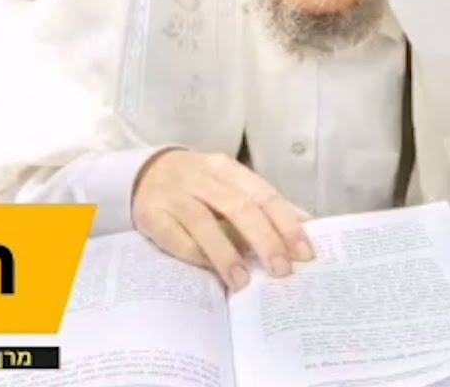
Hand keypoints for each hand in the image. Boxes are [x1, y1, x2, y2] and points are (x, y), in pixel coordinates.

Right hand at [131, 149, 314, 290]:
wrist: (141, 173)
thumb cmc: (197, 185)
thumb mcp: (229, 184)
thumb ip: (262, 203)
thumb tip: (308, 225)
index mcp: (226, 168)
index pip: (263, 194)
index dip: (286, 223)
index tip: (304, 253)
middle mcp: (200, 177)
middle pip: (238, 207)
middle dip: (264, 240)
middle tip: (281, 271)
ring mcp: (173, 195)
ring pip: (203, 222)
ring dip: (227, 253)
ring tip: (243, 282)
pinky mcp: (150, 214)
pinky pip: (175, 237)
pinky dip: (195, 255)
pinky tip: (211, 271)